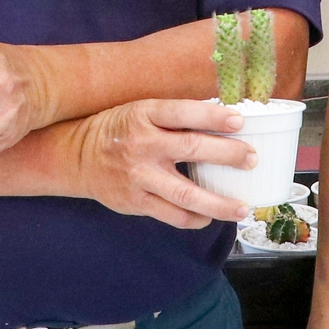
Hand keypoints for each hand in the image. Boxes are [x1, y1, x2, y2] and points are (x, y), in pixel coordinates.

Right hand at [62, 99, 254, 228]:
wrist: (76, 157)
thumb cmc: (118, 129)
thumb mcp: (141, 111)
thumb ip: (174, 117)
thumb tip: (222, 121)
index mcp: (144, 115)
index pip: (182, 112)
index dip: (212, 117)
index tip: (239, 121)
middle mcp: (142, 145)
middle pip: (191, 149)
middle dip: (227, 155)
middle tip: (251, 159)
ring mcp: (138, 177)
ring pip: (185, 193)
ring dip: (217, 202)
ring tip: (241, 208)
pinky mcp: (135, 202)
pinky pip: (171, 214)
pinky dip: (194, 218)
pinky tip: (209, 217)